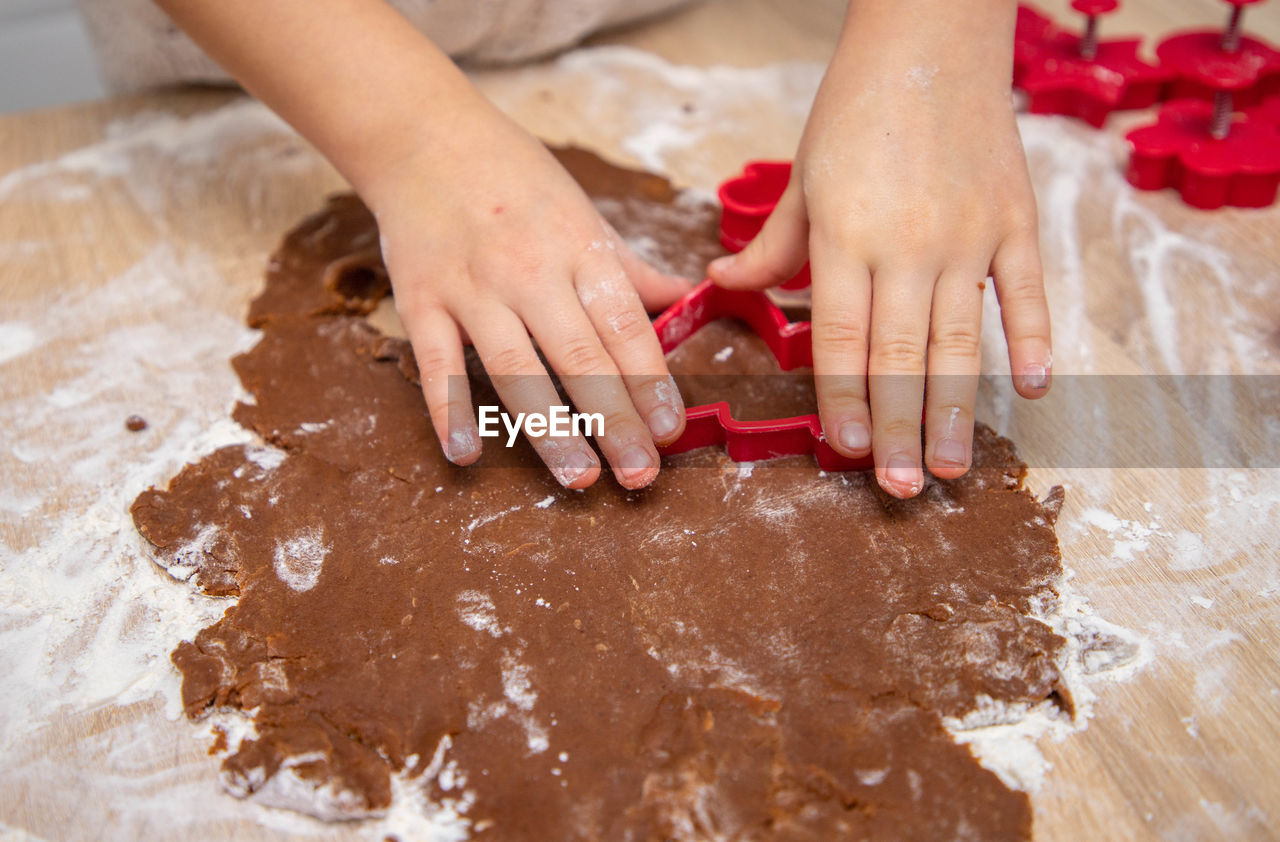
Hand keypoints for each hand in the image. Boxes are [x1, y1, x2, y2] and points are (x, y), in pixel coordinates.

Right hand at [152, 0, 689, 490]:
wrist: (424, 139)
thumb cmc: (515, 179)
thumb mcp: (584, 213)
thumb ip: (632, 269)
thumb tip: (692, 298)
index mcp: (580, 249)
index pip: (625, 326)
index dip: (650, 380)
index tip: (670, 428)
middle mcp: (530, 272)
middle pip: (581, 358)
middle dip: (615, 421)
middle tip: (640, 474)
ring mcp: (473, 290)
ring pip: (516, 371)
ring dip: (549, 431)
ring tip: (579, 479)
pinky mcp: (421, 303)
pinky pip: (437, 366)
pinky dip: (450, 411)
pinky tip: (467, 455)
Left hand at [708, 0, 1050, 498]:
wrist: (931, 41)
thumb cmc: (857, 110)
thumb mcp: (803, 176)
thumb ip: (772, 244)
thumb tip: (724, 283)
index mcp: (845, 236)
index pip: (841, 337)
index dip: (842, 398)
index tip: (843, 447)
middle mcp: (907, 244)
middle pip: (901, 354)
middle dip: (897, 426)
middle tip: (899, 486)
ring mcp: (969, 234)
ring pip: (961, 340)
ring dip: (954, 409)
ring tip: (950, 466)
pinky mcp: (1016, 220)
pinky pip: (1025, 292)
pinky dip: (1031, 340)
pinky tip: (1031, 389)